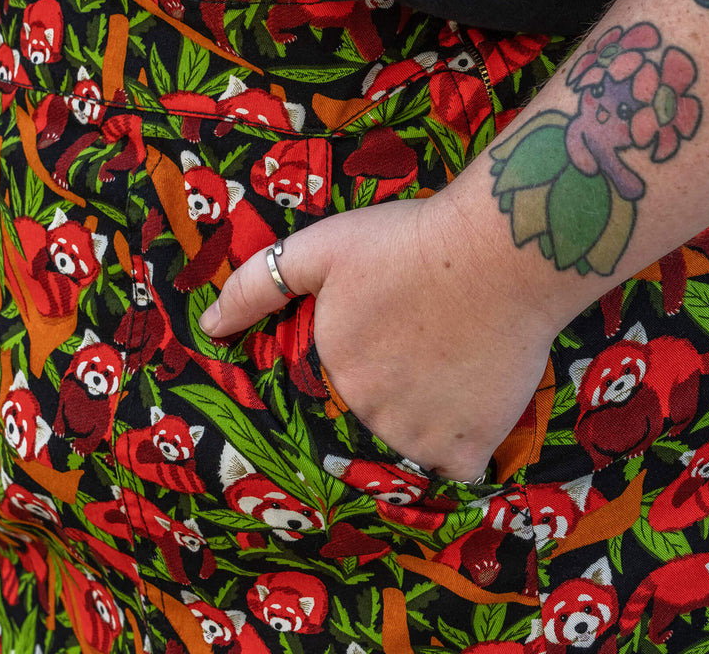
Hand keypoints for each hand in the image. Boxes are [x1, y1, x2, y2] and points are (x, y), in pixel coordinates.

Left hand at [199, 193, 558, 481]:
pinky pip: (458, 467)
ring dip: (428, 421)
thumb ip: (261, 284)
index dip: (367, 363)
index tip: (394, 336)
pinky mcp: (469, 443)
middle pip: (375, 417)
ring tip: (454, 371)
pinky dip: (464, 448)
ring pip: (413, 445)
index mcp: (332, 367)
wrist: (498, 252)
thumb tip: (210, 326)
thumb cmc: (409, 241)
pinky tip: (475, 408)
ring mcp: (418, 434)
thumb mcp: (324, 246)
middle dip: (397, 391)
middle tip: (431, 346)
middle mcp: (366, 410)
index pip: (337, 387)